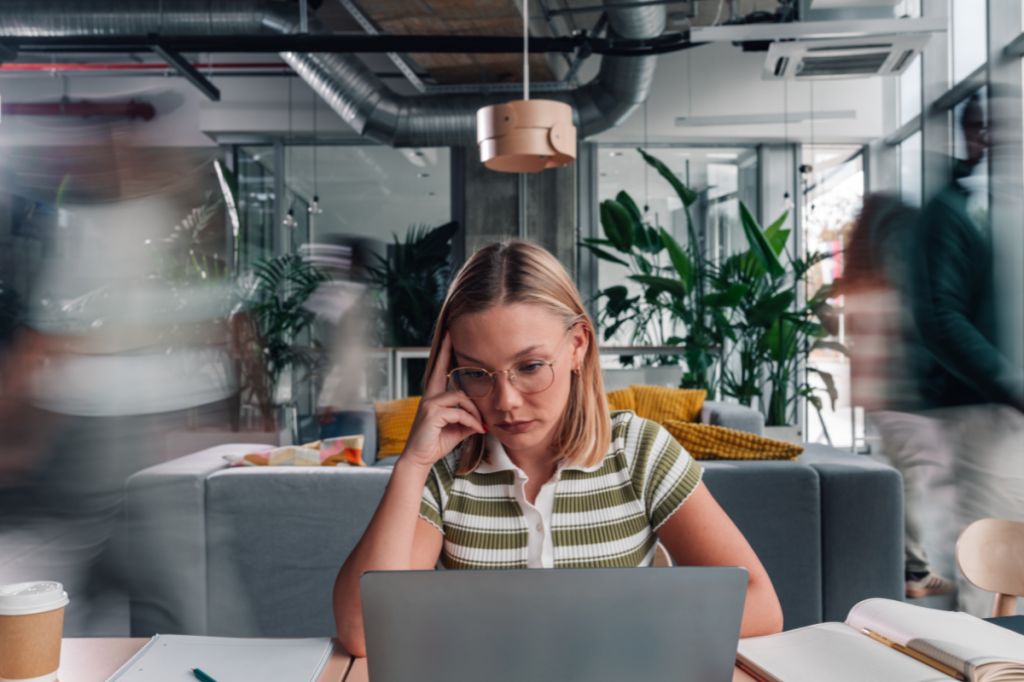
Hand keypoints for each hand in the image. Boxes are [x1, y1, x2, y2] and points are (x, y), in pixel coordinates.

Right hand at [400, 332, 486, 469]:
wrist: (420, 460)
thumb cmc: (437, 443)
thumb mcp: (457, 428)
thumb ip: (468, 417)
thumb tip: (484, 416)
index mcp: (435, 397)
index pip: (439, 370)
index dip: (444, 352)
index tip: (448, 334)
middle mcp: (430, 396)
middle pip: (443, 370)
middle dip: (447, 351)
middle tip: (454, 336)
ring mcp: (430, 403)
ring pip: (460, 397)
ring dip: (475, 412)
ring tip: (482, 425)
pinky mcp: (432, 414)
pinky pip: (459, 412)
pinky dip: (472, 421)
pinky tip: (478, 429)